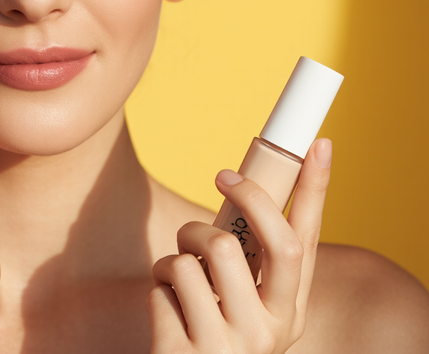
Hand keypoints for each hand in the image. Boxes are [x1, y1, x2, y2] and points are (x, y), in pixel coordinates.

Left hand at [147, 139, 331, 352]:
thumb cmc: (208, 328)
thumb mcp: (241, 301)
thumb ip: (247, 260)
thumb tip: (242, 190)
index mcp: (288, 312)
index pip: (308, 241)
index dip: (316, 191)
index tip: (320, 144)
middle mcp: (270, 332)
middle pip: (274, 242)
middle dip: (243, 197)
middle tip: (221, 176)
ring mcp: (230, 347)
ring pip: (203, 255)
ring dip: (181, 247)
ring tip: (179, 271)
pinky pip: (164, 284)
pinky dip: (158, 283)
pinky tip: (167, 307)